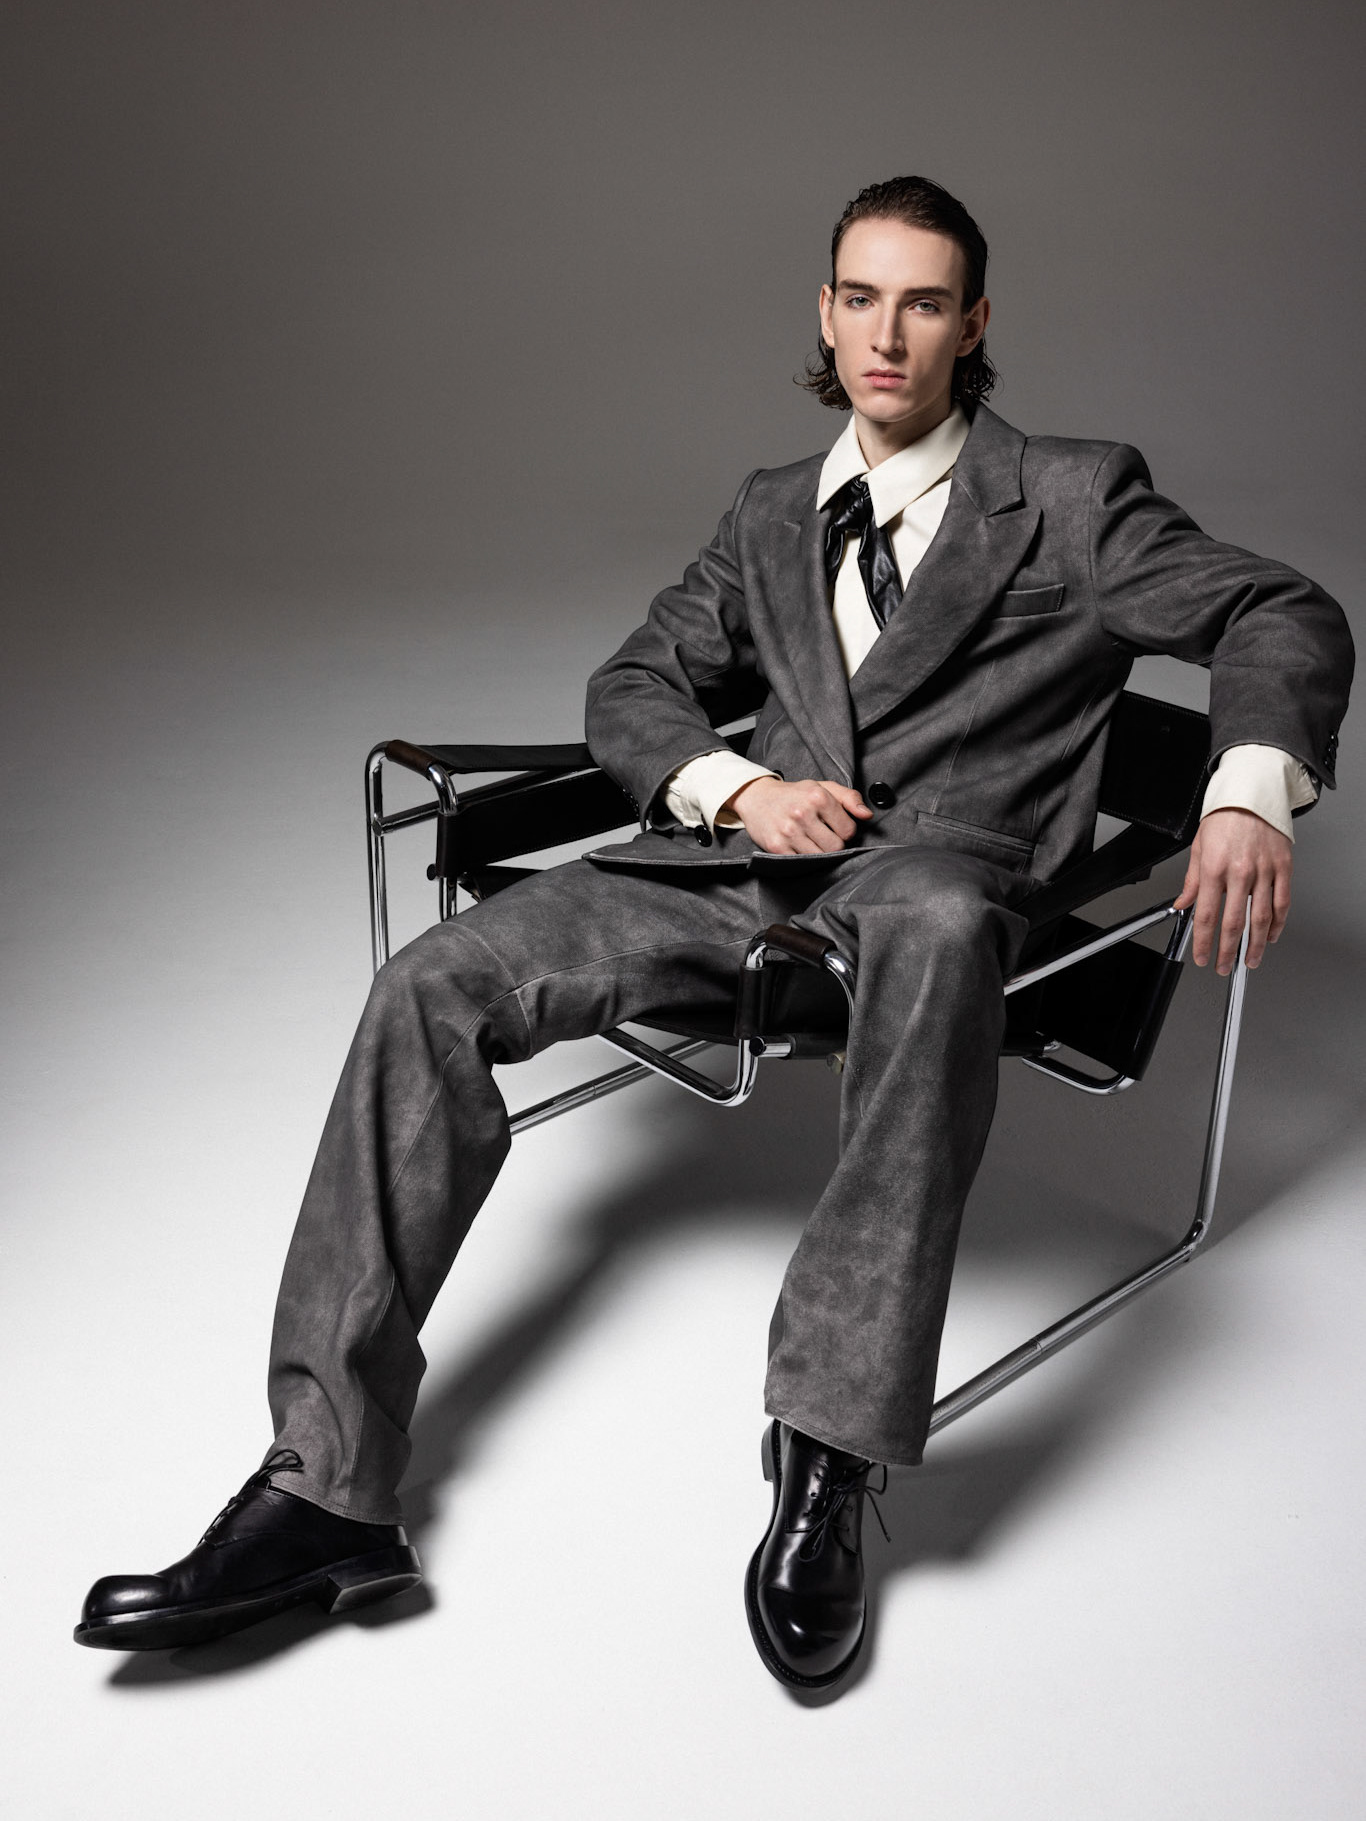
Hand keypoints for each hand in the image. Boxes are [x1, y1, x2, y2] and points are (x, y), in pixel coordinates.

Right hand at [726, 776, 873, 854]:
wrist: (757, 798)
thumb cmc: (794, 794)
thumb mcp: (823, 787)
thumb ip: (849, 798)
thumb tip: (867, 815)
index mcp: (818, 796)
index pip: (848, 830)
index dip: (844, 830)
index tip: (834, 826)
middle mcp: (803, 813)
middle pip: (836, 847)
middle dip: (833, 843)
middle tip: (823, 835)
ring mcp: (789, 832)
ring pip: (820, 857)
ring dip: (819, 852)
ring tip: (810, 839)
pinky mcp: (777, 847)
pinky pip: (801, 863)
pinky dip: (803, 858)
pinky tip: (798, 845)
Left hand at [1173, 807, 1291, 972]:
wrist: (1252, 793)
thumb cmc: (1224, 817)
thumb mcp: (1198, 848)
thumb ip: (1192, 880)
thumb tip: (1183, 903)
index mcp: (1214, 868)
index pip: (1206, 916)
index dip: (1204, 942)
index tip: (1202, 956)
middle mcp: (1240, 872)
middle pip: (1234, 923)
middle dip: (1227, 950)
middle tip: (1223, 966)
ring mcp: (1264, 871)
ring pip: (1261, 918)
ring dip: (1255, 945)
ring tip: (1249, 960)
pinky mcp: (1284, 867)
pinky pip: (1282, 903)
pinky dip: (1277, 924)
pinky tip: (1271, 936)